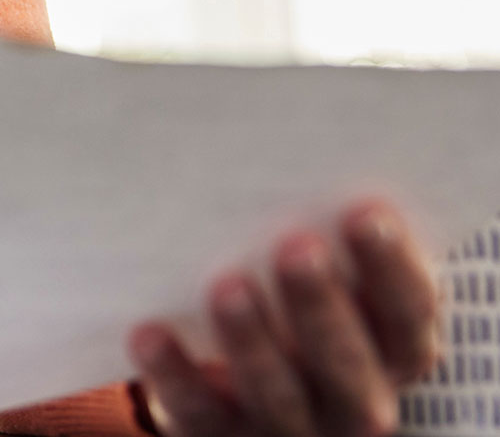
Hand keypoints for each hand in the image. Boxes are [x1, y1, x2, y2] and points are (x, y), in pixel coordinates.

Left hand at [128, 199, 443, 436]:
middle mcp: (353, 401)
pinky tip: (147, 332)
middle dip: (323, 306)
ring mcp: (289, 427)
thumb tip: (276, 149)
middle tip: (296, 245)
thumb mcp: (321, 281)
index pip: (410, 318)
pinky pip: (197, 411)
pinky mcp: (220, 435)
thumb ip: (319, 239)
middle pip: (350, 367)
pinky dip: (173, 372)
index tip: (365, 212)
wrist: (235, 385)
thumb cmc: (288, 305)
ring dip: (253, 341)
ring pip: (278, 397)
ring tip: (227, 283)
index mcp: (390, 353)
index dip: (393, 269)